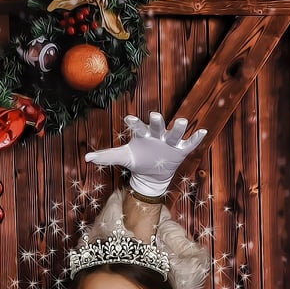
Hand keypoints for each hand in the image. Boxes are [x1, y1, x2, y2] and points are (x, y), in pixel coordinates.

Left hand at [84, 113, 207, 198]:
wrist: (152, 173)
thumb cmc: (138, 159)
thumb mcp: (124, 158)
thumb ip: (107, 156)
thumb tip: (86, 158)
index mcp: (143, 135)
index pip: (137, 127)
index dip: (133, 124)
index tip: (127, 119)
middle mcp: (157, 135)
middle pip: (157, 126)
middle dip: (156, 121)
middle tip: (154, 115)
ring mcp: (170, 141)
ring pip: (175, 133)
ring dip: (178, 128)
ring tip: (182, 122)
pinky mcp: (181, 149)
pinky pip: (189, 143)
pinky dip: (196, 138)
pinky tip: (203, 131)